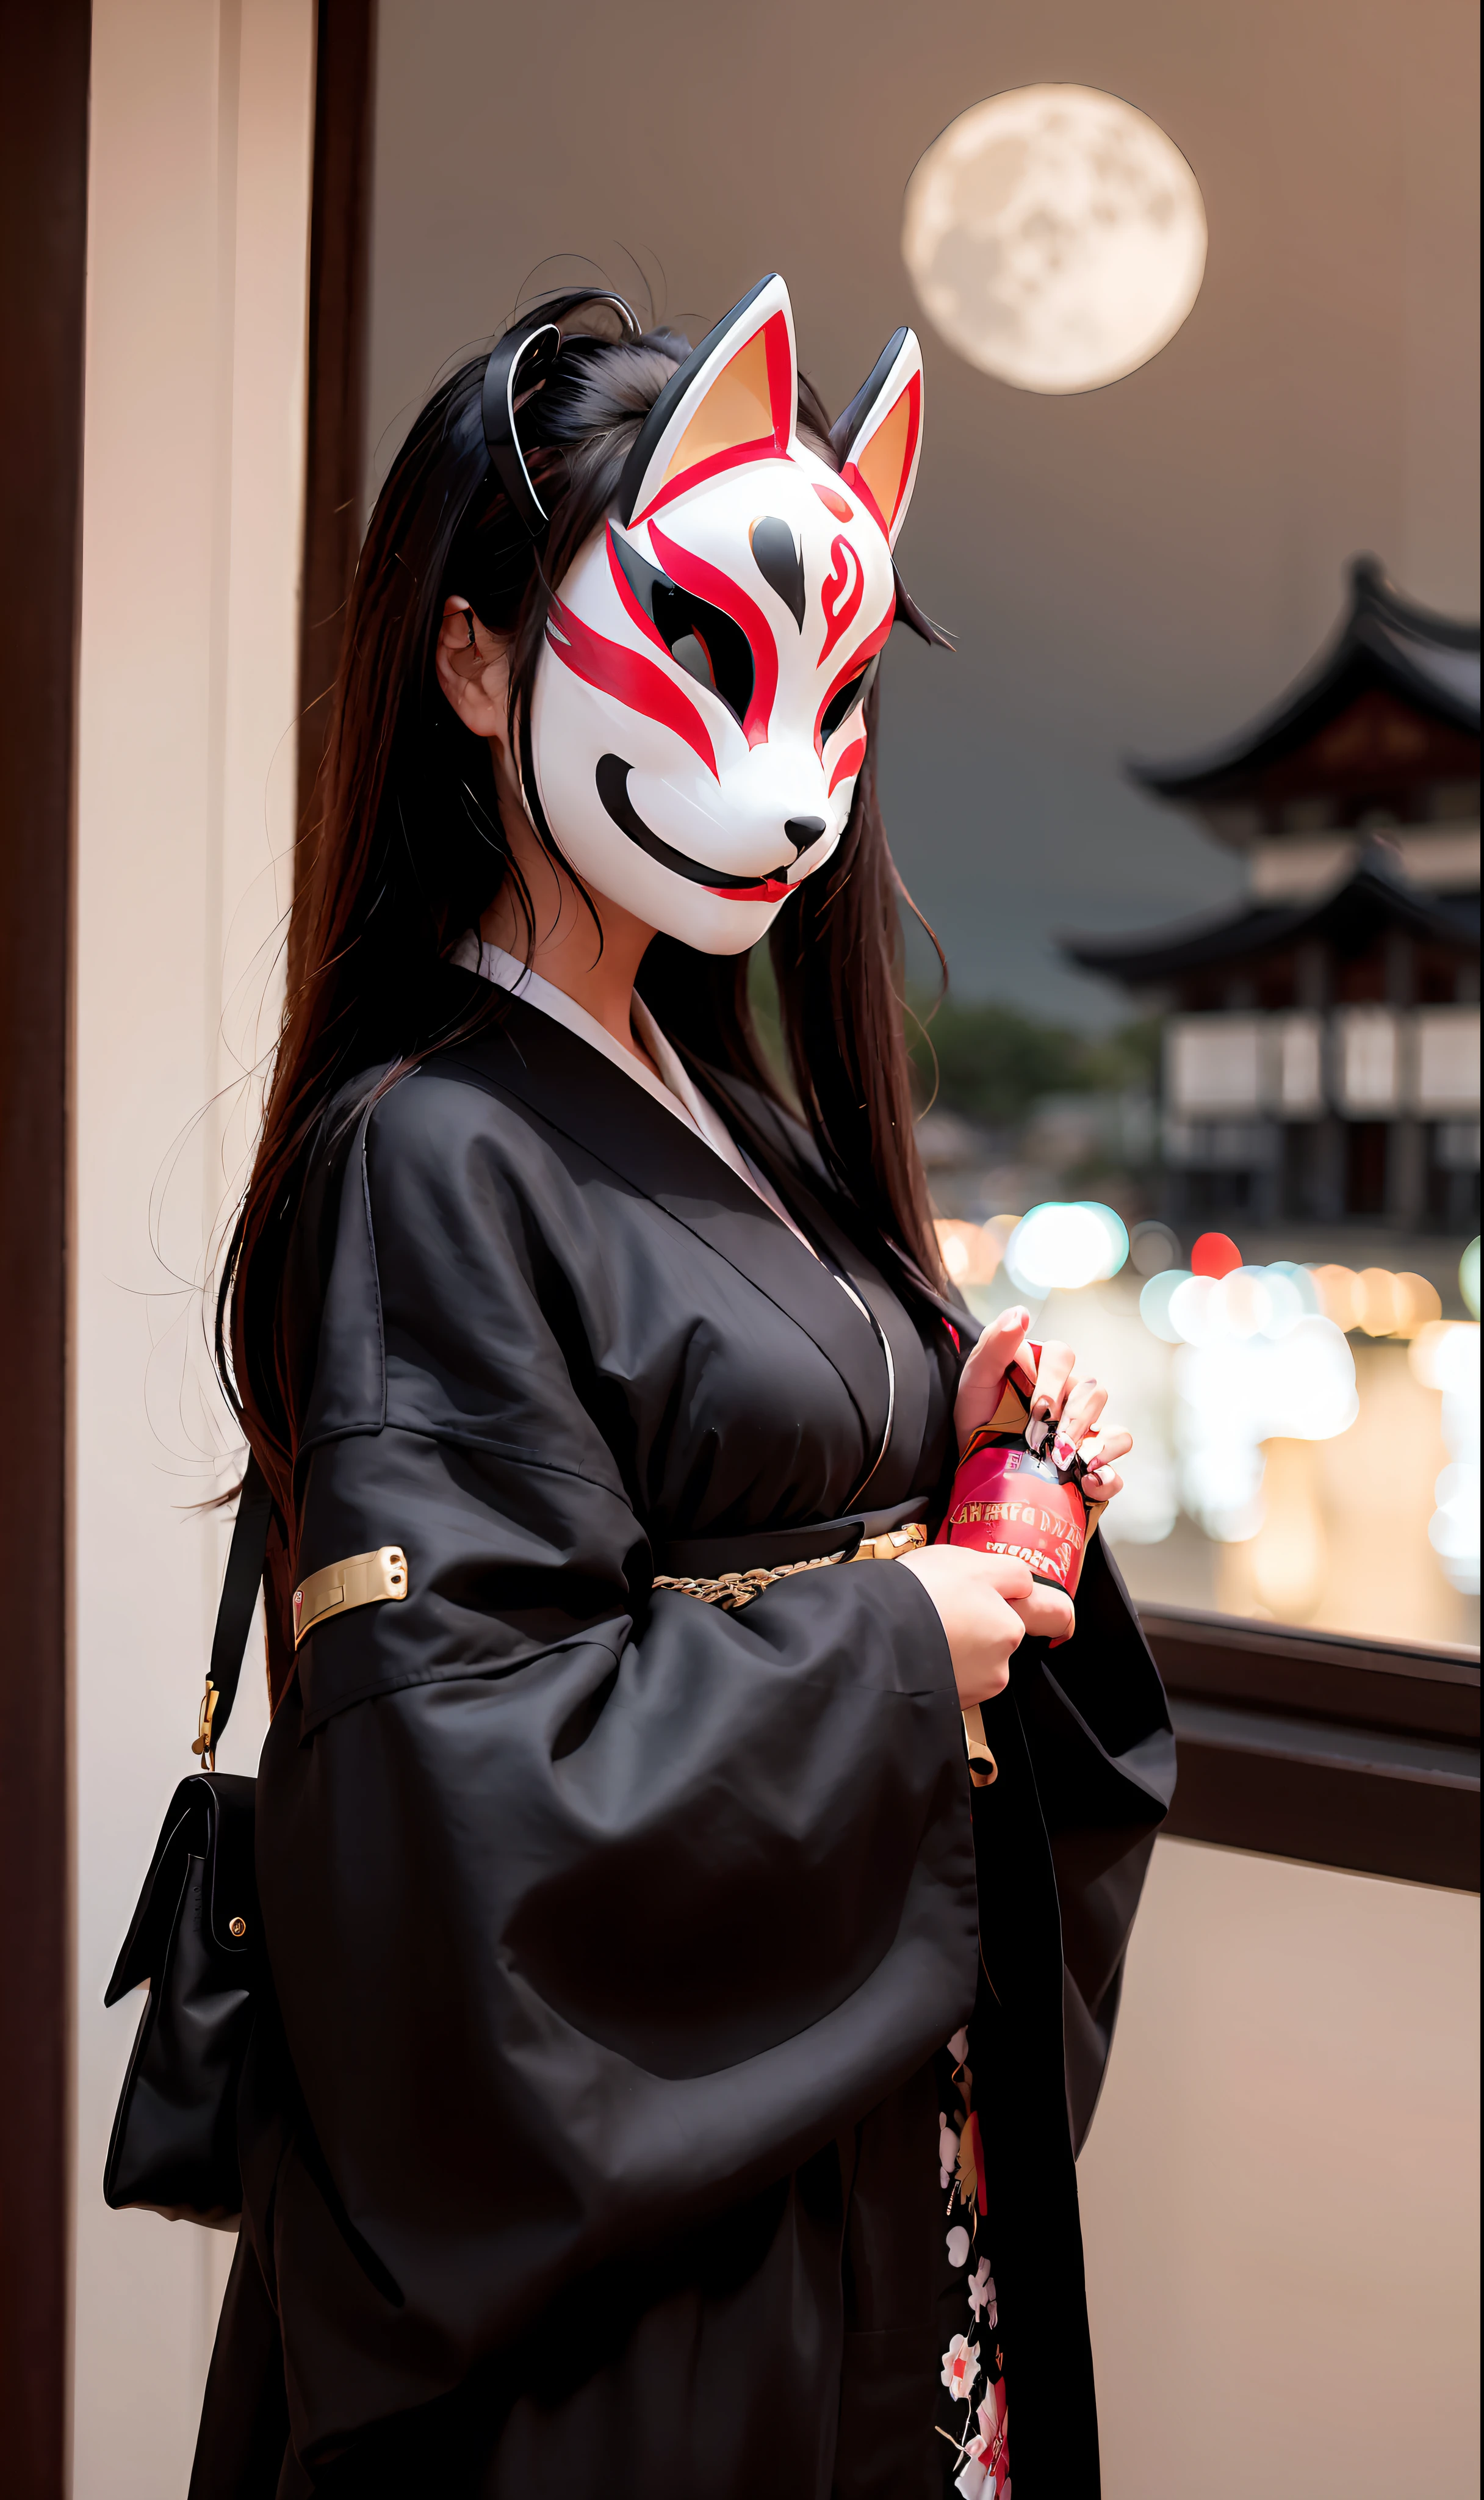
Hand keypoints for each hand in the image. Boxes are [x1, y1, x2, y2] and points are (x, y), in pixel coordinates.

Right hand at [899, 1545, 1073, 1708]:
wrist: (871, 1637)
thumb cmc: (921, 1595)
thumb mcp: (972, 1562)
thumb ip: (1011, 1573)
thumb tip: (1026, 1586)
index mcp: (1011, 1628)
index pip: (1050, 1618)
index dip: (1046, 1611)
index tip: (1049, 1615)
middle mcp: (997, 1667)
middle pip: (999, 1639)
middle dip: (980, 1624)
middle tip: (945, 1603)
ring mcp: (969, 1690)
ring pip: (973, 1660)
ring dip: (956, 1645)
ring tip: (923, 1624)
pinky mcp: (944, 1703)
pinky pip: (949, 1678)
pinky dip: (937, 1664)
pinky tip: (915, 1647)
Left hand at [952, 1306, 1132, 1503]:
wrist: (973, 1466)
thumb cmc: (975, 1417)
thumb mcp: (975, 1380)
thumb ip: (995, 1345)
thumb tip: (1021, 1313)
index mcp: (1045, 1371)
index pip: (1063, 1357)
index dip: (1053, 1381)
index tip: (1036, 1408)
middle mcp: (1071, 1399)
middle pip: (1094, 1392)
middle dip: (1074, 1416)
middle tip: (1047, 1438)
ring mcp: (1085, 1435)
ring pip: (1116, 1430)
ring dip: (1097, 1445)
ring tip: (1066, 1460)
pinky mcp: (1090, 1469)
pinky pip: (1115, 1473)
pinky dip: (1107, 1478)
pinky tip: (1084, 1481)